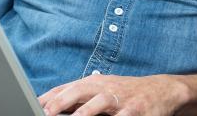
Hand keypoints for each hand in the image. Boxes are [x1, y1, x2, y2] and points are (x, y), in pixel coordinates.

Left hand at [39, 73, 185, 115]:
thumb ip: (79, 98)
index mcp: (95, 83)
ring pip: (102, 101)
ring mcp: (122, 97)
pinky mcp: (137, 108)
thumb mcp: (102, 90)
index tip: (34, 104)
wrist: (161, 90)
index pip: (68, 87)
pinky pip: (125, 115)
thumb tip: (49, 105)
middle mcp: (106, 87)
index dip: (51, 96)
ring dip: (87, 110)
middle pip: (81, 89)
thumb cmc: (126, 93)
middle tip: (47, 111)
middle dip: (63, 100)